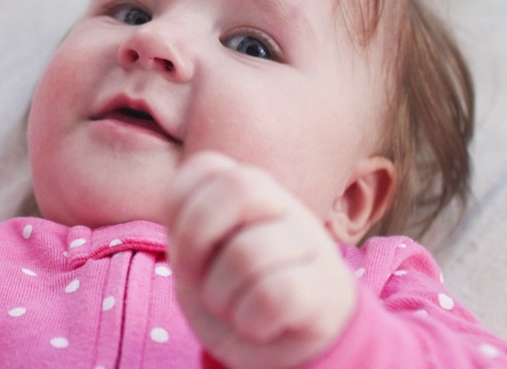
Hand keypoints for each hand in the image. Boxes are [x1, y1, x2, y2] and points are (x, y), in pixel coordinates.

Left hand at [164, 153, 354, 368]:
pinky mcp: (327, 291)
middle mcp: (285, 207)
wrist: (286, 341)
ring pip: (248, 253)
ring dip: (219, 295)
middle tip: (194, 275)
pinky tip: (257, 326)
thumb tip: (186, 219)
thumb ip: (189, 223)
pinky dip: (249, 321)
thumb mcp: (198, 254)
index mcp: (250, 190)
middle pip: (240, 187)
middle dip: (194, 237)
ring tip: (232, 308)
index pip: (207, 166)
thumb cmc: (232, 289)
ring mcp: (312, 245)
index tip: (184, 248)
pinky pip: (274, 295)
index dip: (179, 210)